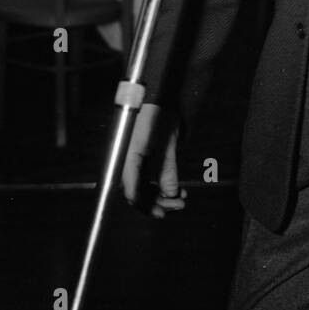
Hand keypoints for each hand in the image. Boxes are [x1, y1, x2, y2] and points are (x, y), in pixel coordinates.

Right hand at [122, 103, 185, 217]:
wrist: (160, 96)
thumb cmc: (160, 115)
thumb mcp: (167, 143)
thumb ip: (167, 169)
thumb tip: (170, 194)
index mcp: (128, 158)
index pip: (131, 190)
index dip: (145, 205)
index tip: (160, 213)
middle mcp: (127, 161)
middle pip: (138, 191)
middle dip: (158, 201)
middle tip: (178, 206)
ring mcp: (134, 160)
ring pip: (145, 186)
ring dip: (161, 194)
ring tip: (181, 198)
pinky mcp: (142, 157)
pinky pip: (149, 177)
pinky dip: (162, 184)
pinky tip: (177, 189)